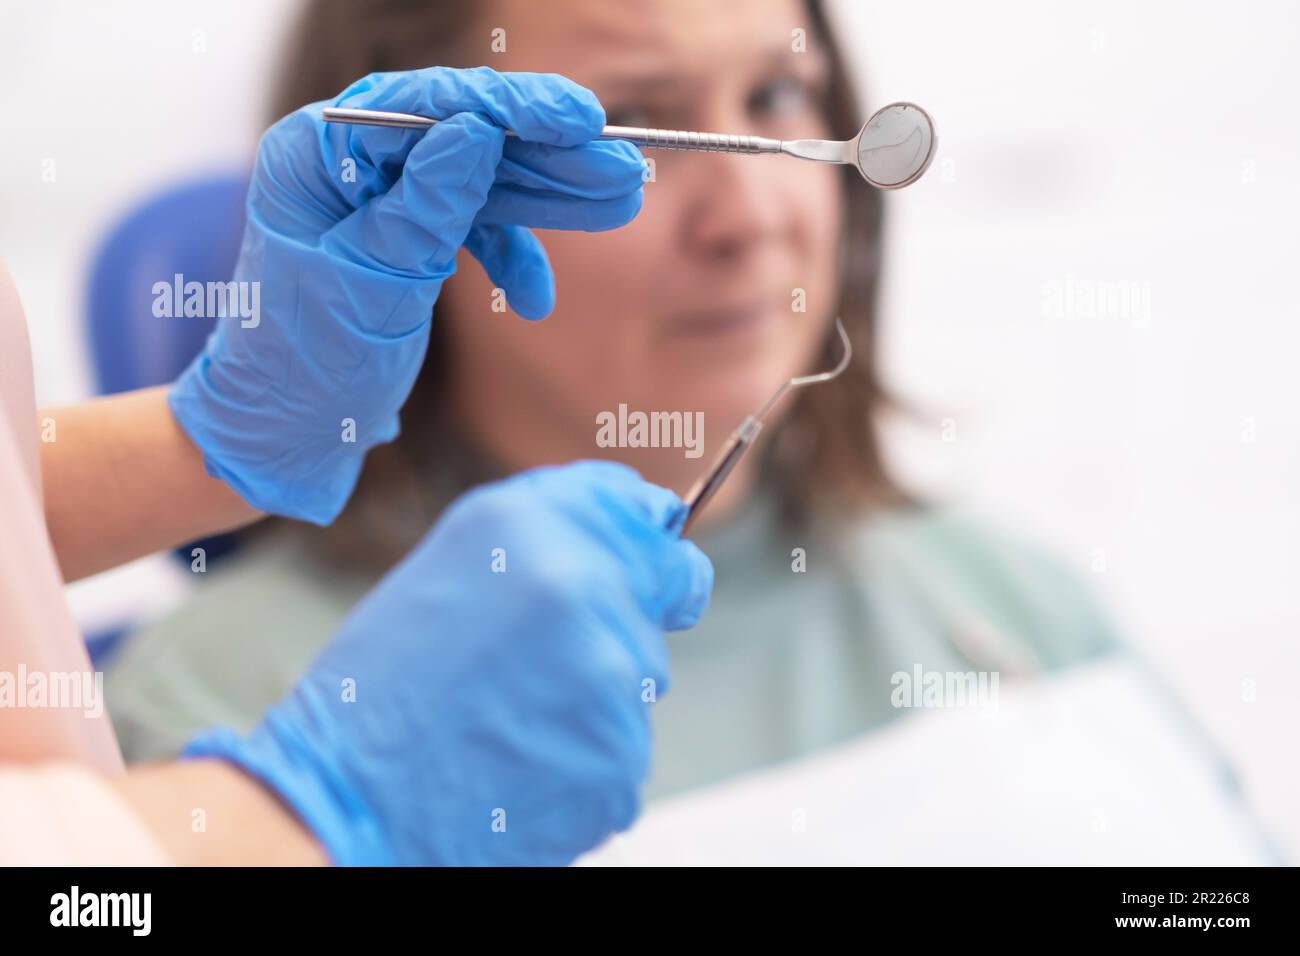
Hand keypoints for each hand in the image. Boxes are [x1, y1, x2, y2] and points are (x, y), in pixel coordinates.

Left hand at [169, 68, 644, 522]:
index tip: (579, 120)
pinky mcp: (408, 236)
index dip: (509, 109)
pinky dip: (512, 259)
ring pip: (481, 179)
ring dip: (549, 198)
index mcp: (316, 154)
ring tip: (619, 199)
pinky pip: (475, 229)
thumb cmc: (306, 364)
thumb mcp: (372, 284)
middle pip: (465, 137)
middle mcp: (348, 162)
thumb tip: (480, 130)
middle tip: (621, 168)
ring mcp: (382, 198)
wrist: (286, 435)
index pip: (426, 106)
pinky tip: (535, 300)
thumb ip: (427, 206)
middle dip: (546, 156)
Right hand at [184, 462, 712, 865]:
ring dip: (599, 691)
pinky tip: (524, 760)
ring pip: (642, 674)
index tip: (643, 559)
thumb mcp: (455, 567)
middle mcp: (583, 584)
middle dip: (620, 619)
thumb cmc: (385, 684)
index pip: (642, 511)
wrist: (344, 801)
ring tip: (513, 714)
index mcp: (532, 523)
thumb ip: (553, 534)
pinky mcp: (622, 755)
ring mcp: (610, 673)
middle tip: (545, 662)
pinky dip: (588, 754)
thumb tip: (652, 522)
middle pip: (660, 592)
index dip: (644, 539)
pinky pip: (626, 742)